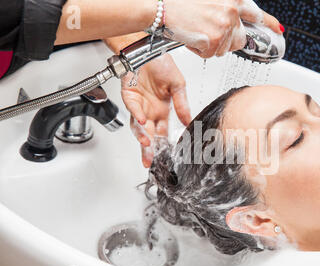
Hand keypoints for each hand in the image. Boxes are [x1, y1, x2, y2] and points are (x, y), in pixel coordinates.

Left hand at [121, 53, 190, 167]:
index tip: (167, 156)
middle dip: (150, 149)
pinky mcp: (129, 96)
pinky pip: (133, 109)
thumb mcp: (178, 85)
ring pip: (139, 126)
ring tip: (147, 145)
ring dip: (142, 136)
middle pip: (149, 135)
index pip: (164, 132)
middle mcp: (151, 110)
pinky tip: (144, 122)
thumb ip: (182, 104)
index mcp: (163, 110)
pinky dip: (138, 116)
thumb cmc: (161, 63)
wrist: (146, 48)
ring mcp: (139, 105)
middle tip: (151, 163)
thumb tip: (188, 121)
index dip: (164, 145)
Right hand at [164, 0, 282, 57]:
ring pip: (225, 49)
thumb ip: (227, 7)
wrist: (161, 7)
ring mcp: (223, 27)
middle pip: (240, 39)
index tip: (278, 30)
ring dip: (212, 45)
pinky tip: (193, 36)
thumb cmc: (180, 1)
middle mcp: (232, 12)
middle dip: (227, 40)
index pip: (257, 14)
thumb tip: (237, 20)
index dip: (269, 23)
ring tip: (197, 30)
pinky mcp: (213, 41)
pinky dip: (201, 50)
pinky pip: (211, 54)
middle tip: (210, 32)